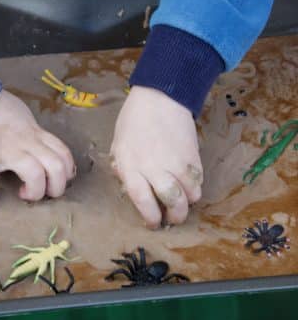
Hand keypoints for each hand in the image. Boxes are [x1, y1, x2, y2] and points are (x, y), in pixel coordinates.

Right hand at [0, 90, 74, 203]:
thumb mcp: (24, 118)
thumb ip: (35, 134)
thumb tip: (42, 148)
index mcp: (36, 134)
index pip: (63, 153)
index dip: (68, 171)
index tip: (58, 179)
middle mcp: (27, 141)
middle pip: (56, 167)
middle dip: (57, 188)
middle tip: (45, 193)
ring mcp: (7, 148)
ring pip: (35, 173)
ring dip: (34, 192)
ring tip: (23, 194)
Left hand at [110, 86, 202, 228]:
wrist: (161, 97)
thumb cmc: (134, 121)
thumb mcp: (118, 146)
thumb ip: (124, 169)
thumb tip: (133, 189)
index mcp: (132, 166)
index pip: (143, 201)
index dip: (150, 217)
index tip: (154, 222)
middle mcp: (155, 168)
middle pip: (172, 202)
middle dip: (175, 217)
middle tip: (173, 219)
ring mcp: (177, 163)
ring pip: (190, 195)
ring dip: (188, 203)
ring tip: (183, 201)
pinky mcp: (194, 156)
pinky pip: (199, 181)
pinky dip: (196, 187)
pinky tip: (189, 184)